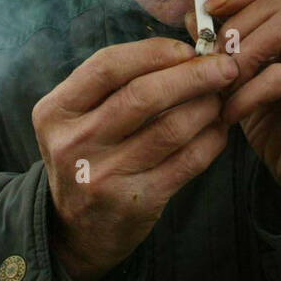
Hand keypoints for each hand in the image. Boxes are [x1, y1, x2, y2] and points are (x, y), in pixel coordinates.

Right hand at [32, 38, 238, 280]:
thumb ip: (116, 85)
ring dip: (206, 107)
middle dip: (192, 75)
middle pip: (142, 95)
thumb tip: (184, 54)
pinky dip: (211, 140)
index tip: (186, 50)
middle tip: (225, 67)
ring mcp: (104, 175)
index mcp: (56, 111)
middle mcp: (74, 142)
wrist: (75, 230)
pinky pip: (186, 162)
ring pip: (170, 128)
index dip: (153, 52)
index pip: (107, 66)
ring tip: (221, 98)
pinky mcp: (137, 201)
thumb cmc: (86, 157)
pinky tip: (219, 129)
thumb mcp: (79, 118)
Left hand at [187, 0, 280, 220]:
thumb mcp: (248, 85)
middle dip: (235, 28)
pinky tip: (233, 114)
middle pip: (280, 3)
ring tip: (222, 84)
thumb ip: (229, 50)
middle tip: (210, 62)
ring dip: (243, 53)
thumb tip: (194, 18)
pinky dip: (249, 92)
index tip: (206, 11)